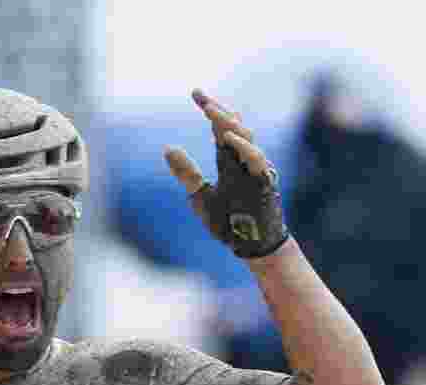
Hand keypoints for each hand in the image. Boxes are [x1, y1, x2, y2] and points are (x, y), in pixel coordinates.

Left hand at [164, 89, 289, 258]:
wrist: (248, 246)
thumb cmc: (227, 223)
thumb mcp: (199, 195)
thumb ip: (186, 173)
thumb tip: (168, 148)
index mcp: (228, 162)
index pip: (219, 129)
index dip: (210, 110)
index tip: (195, 92)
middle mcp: (242, 161)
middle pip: (232, 127)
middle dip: (217, 111)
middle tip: (201, 98)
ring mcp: (254, 169)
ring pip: (245, 137)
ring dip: (228, 123)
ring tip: (210, 111)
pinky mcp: (263, 181)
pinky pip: (255, 159)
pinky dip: (243, 146)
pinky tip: (228, 137)